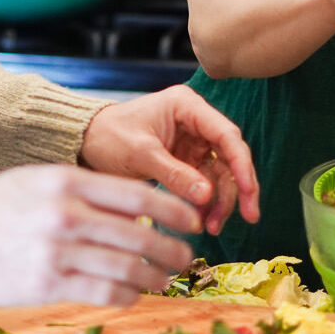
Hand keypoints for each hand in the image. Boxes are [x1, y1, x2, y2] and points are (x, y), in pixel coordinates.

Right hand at [0, 165, 200, 306]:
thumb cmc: (1, 206)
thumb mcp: (41, 179)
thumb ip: (88, 188)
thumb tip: (139, 202)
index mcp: (68, 183)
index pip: (137, 196)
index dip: (172, 210)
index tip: (190, 219)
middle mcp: (66, 216)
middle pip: (139, 236)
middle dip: (172, 249)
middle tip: (186, 256)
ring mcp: (58, 254)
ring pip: (127, 269)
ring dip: (155, 277)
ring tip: (165, 279)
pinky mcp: (49, 286)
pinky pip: (104, 293)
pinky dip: (128, 295)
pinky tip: (134, 294)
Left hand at [78, 86, 260, 234]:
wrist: (85, 143)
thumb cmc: (108, 136)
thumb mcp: (140, 154)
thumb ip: (174, 173)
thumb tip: (207, 196)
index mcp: (187, 107)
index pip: (226, 134)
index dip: (241, 163)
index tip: (249, 191)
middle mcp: (195, 122)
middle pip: (230, 156)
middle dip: (239, 187)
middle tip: (250, 216)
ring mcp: (192, 142)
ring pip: (221, 173)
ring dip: (222, 200)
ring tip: (213, 226)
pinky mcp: (185, 161)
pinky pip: (205, 183)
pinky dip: (207, 202)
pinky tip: (204, 220)